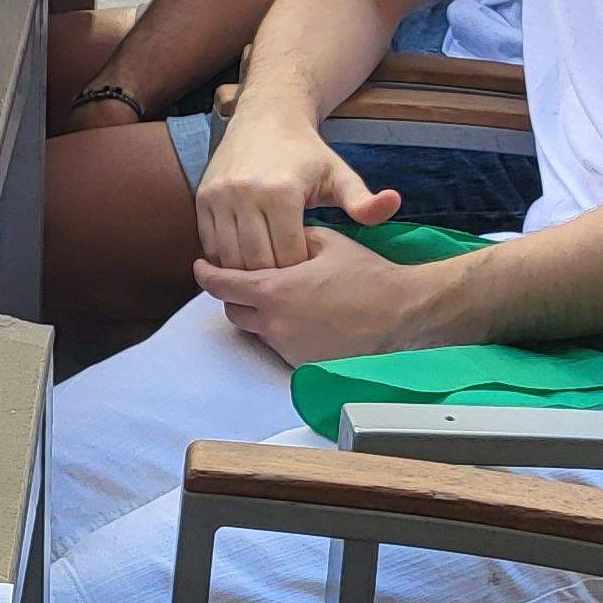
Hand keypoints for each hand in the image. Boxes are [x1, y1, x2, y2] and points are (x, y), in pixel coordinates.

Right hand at [190, 108, 398, 271]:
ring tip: (266, 277)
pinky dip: (224, 260)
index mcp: (281, 192)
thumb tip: (393, 204)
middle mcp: (244, 193)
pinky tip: (244, 261)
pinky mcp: (202, 197)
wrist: (266, 116)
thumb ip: (363, 200)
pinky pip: (210, 244)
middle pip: (257, 262)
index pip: (288, 256)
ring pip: (229, 258)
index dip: (301, 273)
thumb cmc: (307, 153)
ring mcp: (219, 196)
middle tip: (288, 283)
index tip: (310, 274)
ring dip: (247, 273)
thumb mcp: (339, 174)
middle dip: (274, 279)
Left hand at [192, 225, 436, 366]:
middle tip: (246, 279)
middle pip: (232, 311)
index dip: (205, 274)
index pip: (219, 285)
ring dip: (257, 314)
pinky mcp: (302, 364)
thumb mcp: (323, 241)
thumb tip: (266, 238)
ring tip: (280, 297)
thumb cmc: (364, 273)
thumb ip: (287, 238)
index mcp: (273, 290)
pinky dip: (280, 330)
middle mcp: (274, 324)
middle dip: (233, 295)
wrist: (400, 312)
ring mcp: (288, 348)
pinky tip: (302, 316)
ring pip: (254, 330)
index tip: (202, 266)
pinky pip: (278, 345)